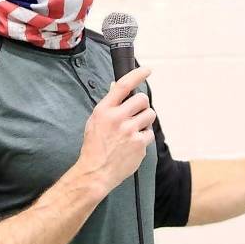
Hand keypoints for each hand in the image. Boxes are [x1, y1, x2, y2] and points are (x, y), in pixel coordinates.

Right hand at [76, 66, 156, 193]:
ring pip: (150, 114)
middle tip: (137, 112)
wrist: (95, 172)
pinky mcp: (139, 144)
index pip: (123, 85)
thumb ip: (108, 104)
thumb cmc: (94, 146)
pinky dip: (145, 137)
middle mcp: (117, 118)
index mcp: (104, 110)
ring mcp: (129, 131)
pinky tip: (134, 143)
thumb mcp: (95, 120)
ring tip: (134, 129)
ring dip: (145, 120)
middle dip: (143, 104)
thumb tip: (115, 86)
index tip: (147, 70)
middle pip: (142, 99)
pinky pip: (150, 133)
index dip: (137, 74)